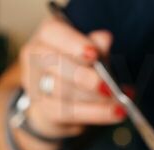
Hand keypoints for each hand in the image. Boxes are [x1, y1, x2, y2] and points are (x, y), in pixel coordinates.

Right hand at [17, 17, 125, 138]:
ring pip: (61, 91)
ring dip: (93, 99)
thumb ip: (97, 46)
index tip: (94, 55)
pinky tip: (113, 112)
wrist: (58, 100)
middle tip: (108, 87)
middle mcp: (34, 57)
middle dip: (84, 77)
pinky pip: (67, 112)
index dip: (73, 44)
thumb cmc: (78, 67)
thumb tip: (105, 39)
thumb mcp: (91, 52)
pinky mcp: (42, 109)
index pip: (53, 33)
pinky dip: (94, 112)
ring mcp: (34, 84)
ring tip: (119, 103)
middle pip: (55, 64)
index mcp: (47, 35)